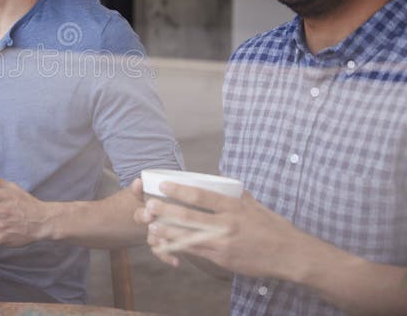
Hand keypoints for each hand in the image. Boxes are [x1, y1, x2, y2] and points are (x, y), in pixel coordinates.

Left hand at [136, 181, 302, 278]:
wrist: (290, 255)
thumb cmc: (274, 228)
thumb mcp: (256, 206)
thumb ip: (238, 195)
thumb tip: (225, 182)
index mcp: (234, 207)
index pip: (201, 196)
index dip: (179, 190)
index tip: (163, 185)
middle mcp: (226, 224)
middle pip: (190, 216)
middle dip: (166, 211)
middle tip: (149, 206)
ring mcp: (223, 243)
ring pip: (189, 237)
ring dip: (168, 232)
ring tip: (152, 227)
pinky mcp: (223, 259)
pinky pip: (197, 252)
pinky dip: (179, 249)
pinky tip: (166, 246)